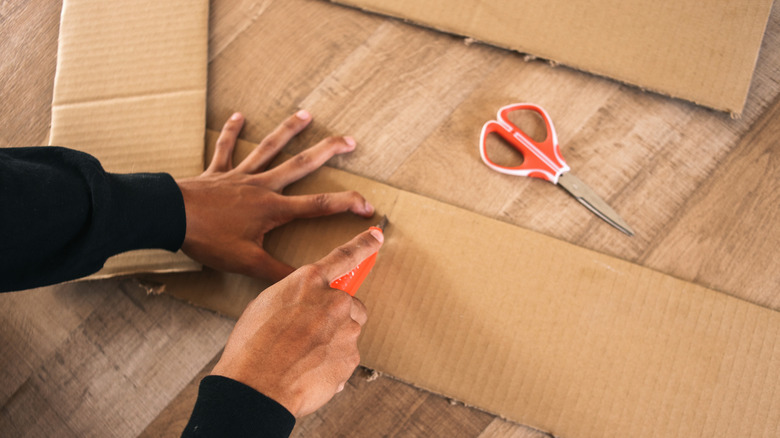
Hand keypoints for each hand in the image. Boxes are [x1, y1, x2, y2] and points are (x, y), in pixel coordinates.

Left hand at [177, 110, 374, 280]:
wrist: (170, 218)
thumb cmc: (208, 239)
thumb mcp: (246, 262)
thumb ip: (277, 272)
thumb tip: (306, 279)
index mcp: (273, 209)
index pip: (319, 206)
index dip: (347, 205)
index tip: (369, 207)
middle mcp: (262, 186)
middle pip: (301, 165)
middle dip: (327, 151)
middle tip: (349, 140)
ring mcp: (239, 176)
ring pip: (269, 148)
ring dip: (289, 131)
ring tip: (307, 114)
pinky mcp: (217, 172)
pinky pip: (226, 148)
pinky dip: (232, 131)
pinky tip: (239, 115)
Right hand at [210, 228, 383, 416]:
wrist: (256, 388)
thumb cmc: (253, 347)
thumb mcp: (267, 304)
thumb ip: (296, 296)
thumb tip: (307, 303)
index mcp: (309, 281)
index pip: (344, 256)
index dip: (363, 245)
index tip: (377, 236)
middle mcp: (333, 301)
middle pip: (350, 304)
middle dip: (337, 315)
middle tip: (310, 333)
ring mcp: (346, 330)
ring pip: (348, 331)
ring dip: (333, 340)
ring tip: (303, 355)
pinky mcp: (351, 357)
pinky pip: (346, 356)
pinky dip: (332, 363)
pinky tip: (308, 370)